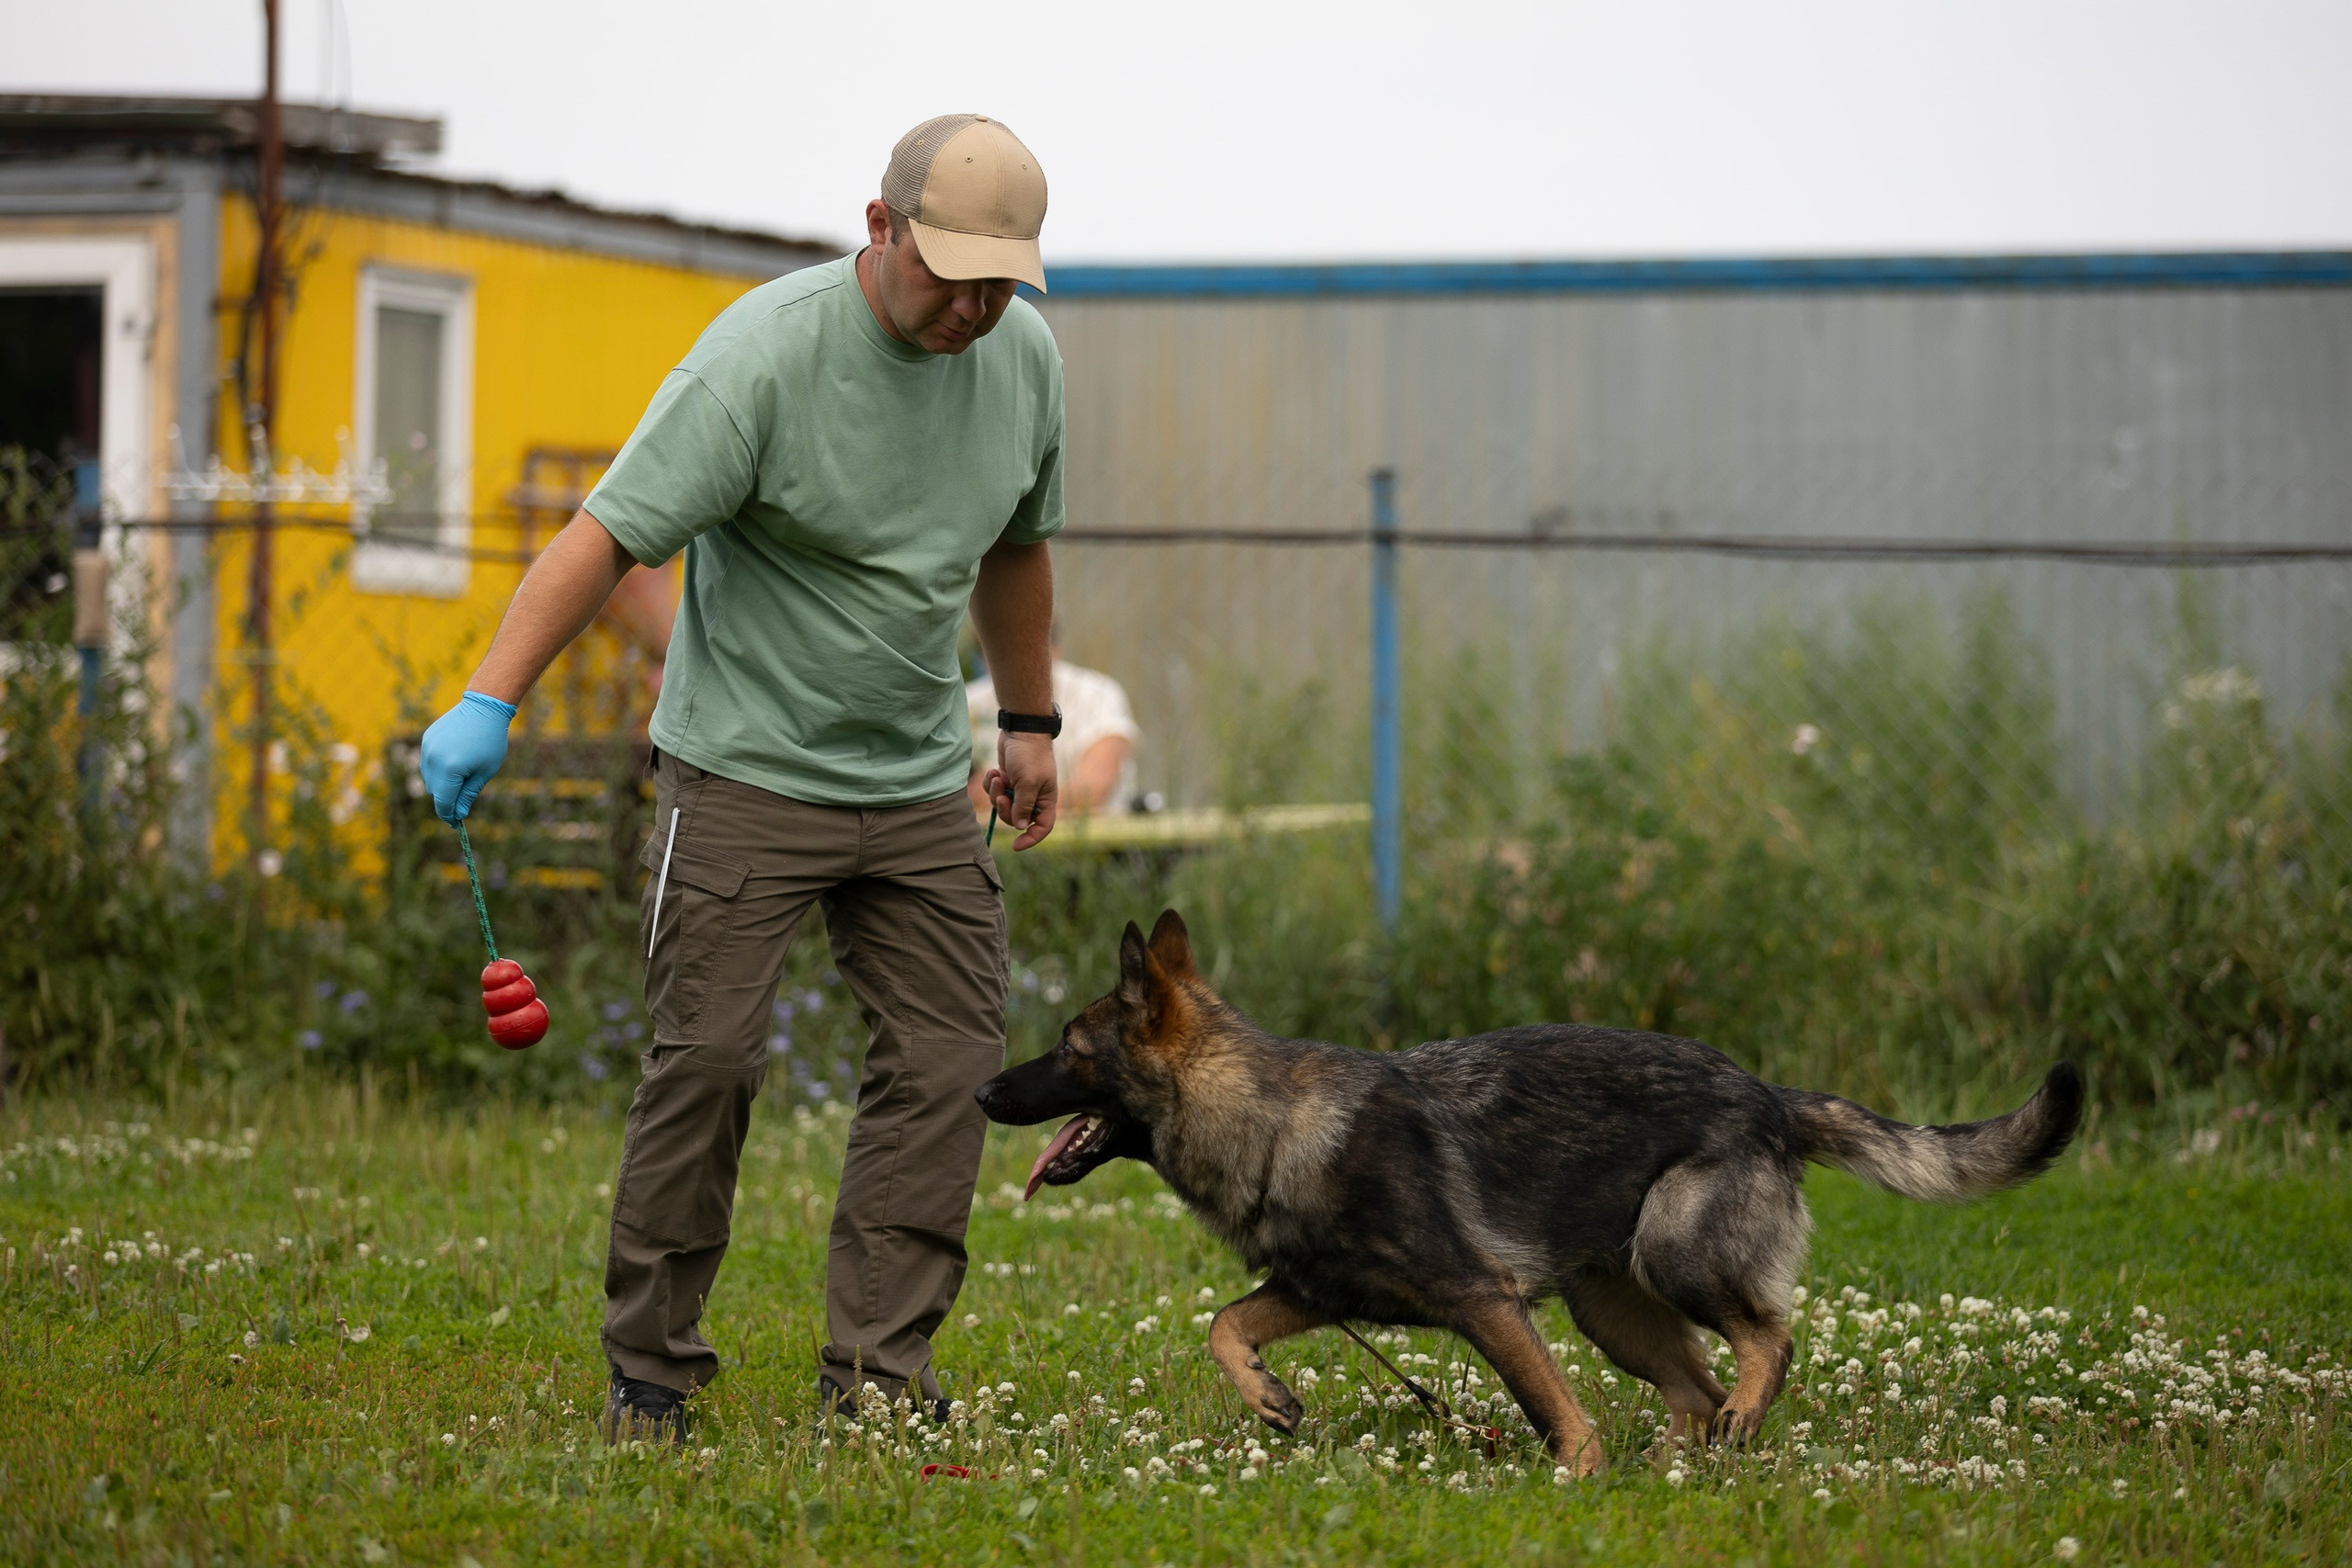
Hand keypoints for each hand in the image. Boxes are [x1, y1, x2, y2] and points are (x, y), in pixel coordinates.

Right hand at [419, 691, 516, 822]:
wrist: (483, 708)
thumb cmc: (490, 741)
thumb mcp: (485, 772)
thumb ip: (468, 794)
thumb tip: (459, 814)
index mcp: (449, 769)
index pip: (442, 801)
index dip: (448, 815)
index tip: (456, 824)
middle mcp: (433, 759)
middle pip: (434, 791)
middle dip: (447, 799)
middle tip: (462, 801)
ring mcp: (427, 748)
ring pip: (428, 777)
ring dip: (441, 783)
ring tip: (463, 775)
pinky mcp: (426, 739)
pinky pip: (428, 762)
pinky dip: (438, 768)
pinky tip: (455, 760)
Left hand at [985, 730, 1058, 850]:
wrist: (1020, 730)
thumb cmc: (1030, 755)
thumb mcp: (1028, 782)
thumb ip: (1023, 806)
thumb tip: (1019, 826)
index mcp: (1046, 799)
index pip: (1043, 827)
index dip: (1031, 838)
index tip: (1015, 845)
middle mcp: (1033, 796)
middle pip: (1016, 818)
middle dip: (1005, 809)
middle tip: (1000, 795)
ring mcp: (1019, 788)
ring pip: (1003, 805)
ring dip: (996, 793)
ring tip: (997, 776)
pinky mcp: (1006, 779)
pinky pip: (994, 791)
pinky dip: (991, 784)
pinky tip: (994, 770)